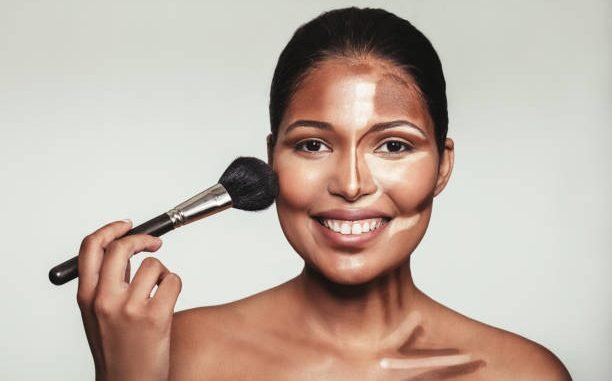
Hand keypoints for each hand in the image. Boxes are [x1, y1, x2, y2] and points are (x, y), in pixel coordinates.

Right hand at [76, 220, 181, 380]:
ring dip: (162, 273)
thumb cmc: (117, 348)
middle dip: (143, 238)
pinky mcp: (155, 316)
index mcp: (87, 296)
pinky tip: (167, 303)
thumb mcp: (99, 314)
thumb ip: (108, 282)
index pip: (91, 247)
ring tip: (158, 293)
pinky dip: (174, 286)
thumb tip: (125, 251)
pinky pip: (173, 280)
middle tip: (154, 243)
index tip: (126, 224)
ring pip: (154, 264)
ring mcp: (129, 308)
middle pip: (122, 247)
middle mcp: (104, 300)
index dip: (111, 229)